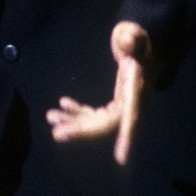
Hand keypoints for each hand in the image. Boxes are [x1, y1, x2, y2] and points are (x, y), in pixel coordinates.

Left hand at [46, 20, 155, 164]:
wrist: (144, 48)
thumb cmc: (140, 41)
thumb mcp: (137, 37)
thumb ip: (133, 39)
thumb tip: (127, 39)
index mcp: (138, 92)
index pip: (132, 118)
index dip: (127, 137)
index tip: (121, 159)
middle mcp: (131, 105)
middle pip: (106, 125)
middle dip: (82, 130)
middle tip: (57, 133)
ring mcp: (122, 108)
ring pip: (97, 123)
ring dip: (74, 121)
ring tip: (51, 116)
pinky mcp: (114, 105)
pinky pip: (95, 114)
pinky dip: (78, 111)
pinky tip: (63, 103)